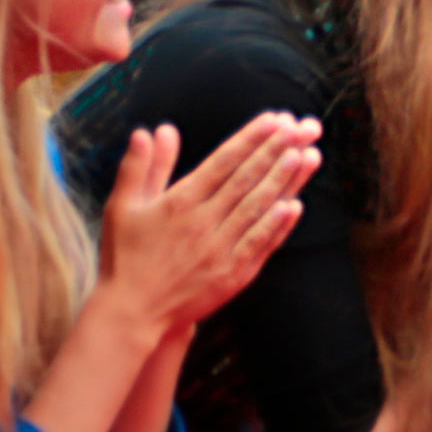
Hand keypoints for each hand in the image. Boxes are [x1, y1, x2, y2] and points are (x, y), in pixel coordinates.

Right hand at [100, 115, 320, 329]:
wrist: (133, 311)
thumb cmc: (125, 256)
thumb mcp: (123, 206)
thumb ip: (140, 167)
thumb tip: (150, 131)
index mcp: (179, 201)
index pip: (224, 162)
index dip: (252, 139)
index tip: (275, 119)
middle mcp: (203, 222)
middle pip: (247, 180)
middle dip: (277, 150)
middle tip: (302, 127)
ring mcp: (220, 249)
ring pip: (258, 208)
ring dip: (285, 181)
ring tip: (308, 155)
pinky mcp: (233, 274)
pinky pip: (260, 245)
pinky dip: (278, 225)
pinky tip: (296, 205)